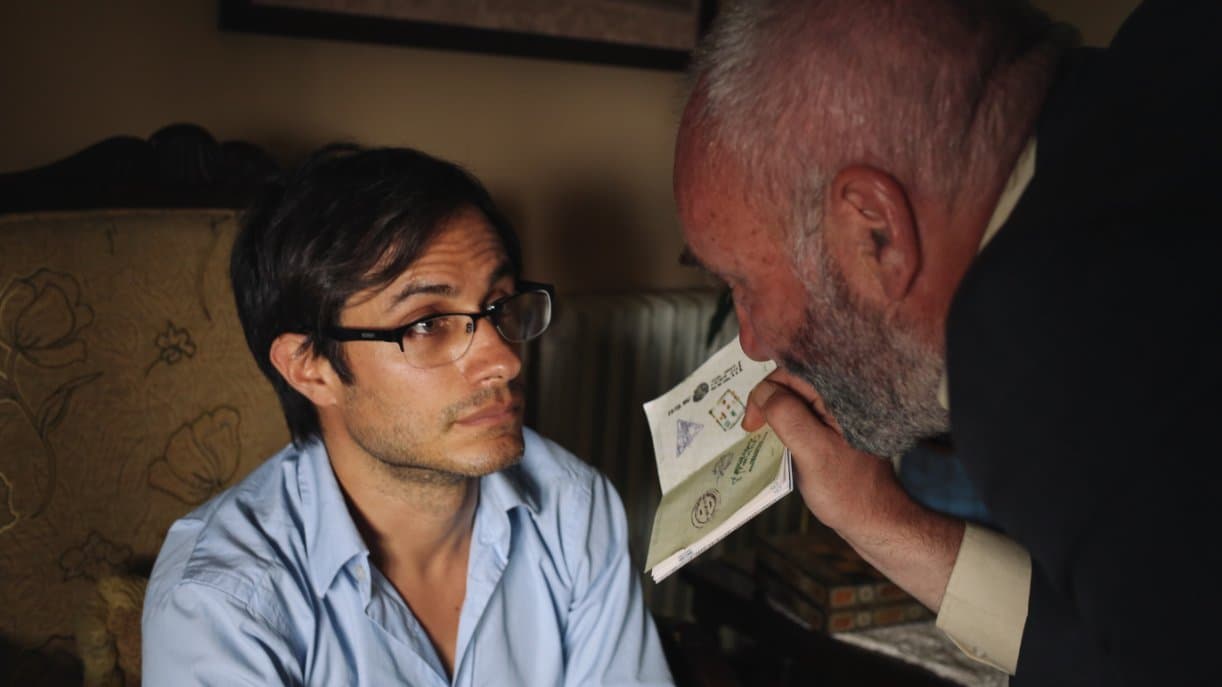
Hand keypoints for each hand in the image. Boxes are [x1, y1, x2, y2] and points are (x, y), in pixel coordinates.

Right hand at [743, 369, 903, 535]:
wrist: (873, 521)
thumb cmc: (846, 490)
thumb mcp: (812, 452)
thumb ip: (787, 416)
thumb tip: (762, 390)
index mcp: (841, 396)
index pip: (793, 372)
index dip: (766, 390)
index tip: (752, 422)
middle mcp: (841, 399)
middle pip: (793, 383)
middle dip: (767, 400)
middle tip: (752, 429)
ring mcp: (837, 414)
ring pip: (795, 399)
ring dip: (774, 412)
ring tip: (759, 433)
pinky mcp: (834, 429)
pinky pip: (802, 414)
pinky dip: (785, 423)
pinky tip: (776, 439)